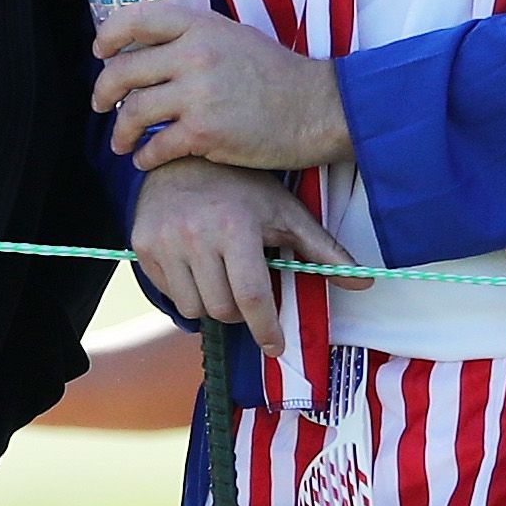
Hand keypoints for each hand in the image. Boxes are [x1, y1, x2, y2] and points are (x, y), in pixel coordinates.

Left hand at [96, 5, 352, 170]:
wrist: (317, 109)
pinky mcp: (205, 133)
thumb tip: (151, 51)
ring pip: (134, 112)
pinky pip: (156, 147)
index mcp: (200, 26)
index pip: (136, 20)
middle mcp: (194, 55)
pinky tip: (148, 160)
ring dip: (121, 132)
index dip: (109, 36)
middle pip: (123, 71)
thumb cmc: (278, 75)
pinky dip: (145, 158)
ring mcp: (198, 94)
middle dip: (103, 93)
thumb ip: (193, 39)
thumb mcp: (235, 37)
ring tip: (123, 143)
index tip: (101, 52)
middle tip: (101, 105)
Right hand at [130, 159, 342, 352]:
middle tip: (247, 291)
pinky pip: (169, 293)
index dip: (266, 328)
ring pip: (193, 308)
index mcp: (235, 227)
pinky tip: (197, 265)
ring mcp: (164, 241)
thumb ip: (323, 251)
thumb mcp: (286, 213)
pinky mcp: (140, 245)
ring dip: (213, 303)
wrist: (185, 159)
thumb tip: (364, 282)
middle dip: (240, 311)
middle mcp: (195, 235)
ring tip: (222, 276)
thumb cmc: (244, 189)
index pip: (251, 296)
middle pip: (222, 309)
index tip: (275, 346)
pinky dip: (187, 291)